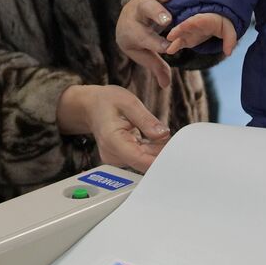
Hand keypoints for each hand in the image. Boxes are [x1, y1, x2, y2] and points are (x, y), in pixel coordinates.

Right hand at [56, 84, 170, 171]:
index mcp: (113, 141)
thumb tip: (163, 134)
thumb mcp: (128, 102)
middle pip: (144, 162)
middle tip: (171, 136)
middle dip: (161, 151)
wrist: (90, 107)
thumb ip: (146, 120)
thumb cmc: (106, 102)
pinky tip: (152, 137)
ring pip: (144, 161)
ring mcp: (116, 159)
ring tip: (157, 131)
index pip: (140, 159)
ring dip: (156, 149)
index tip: (175, 153)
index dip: (160, 159)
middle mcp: (113, 155)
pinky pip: (141, 158)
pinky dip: (150, 149)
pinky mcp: (121, 159)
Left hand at [116, 0, 176, 89]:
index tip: (169, 48)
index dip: (155, 43)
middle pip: (143, 11)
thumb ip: (156, 66)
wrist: (127, 20)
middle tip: (167, 20)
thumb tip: (165, 85)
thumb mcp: (143, 53)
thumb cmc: (138, 40)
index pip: (143, 37)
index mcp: (131, 31)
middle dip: (155, 15)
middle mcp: (135, 12)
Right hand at [165, 12, 237, 56]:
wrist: (217, 20)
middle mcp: (194, 24)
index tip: (184, 26)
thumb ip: (229, 40)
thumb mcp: (229, 30)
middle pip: (185, 26)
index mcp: (205, 19)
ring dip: (174, 40)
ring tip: (168, 47)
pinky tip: (168, 51)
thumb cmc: (223, 23)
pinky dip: (175, 46)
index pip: (197, 20)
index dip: (191, 22)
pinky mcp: (187, 38)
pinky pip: (180, 42)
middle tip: (170, 36)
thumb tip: (228, 52)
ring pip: (180, 35)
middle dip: (178, 30)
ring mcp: (189, 31)